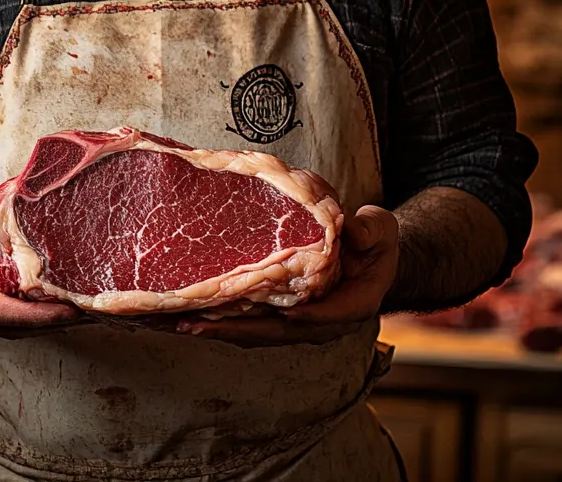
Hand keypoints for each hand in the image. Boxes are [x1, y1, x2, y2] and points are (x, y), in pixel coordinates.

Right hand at [0, 198, 79, 336]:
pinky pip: (12, 320)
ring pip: (13, 328)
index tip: (61, 310)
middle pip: (8, 326)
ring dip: (49, 323)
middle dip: (48, 322)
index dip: (27, 314)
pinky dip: (39, 316)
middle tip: (87, 310)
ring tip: (86, 311)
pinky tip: (65, 306)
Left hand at [174, 205, 398, 345]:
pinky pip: (252, 323)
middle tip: (197, 323)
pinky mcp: (283, 314)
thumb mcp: (378, 231)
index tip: (283, 312)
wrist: (372, 257)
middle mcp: (321, 321)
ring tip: (182, 323)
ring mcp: (299, 321)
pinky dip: (223, 321)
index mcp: (350, 305)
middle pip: (276, 332)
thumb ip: (367, 232)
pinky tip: (194, 317)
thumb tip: (351, 230)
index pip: (325, 315)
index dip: (306, 315)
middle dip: (236, 329)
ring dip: (220, 329)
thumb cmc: (374, 243)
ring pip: (257, 332)